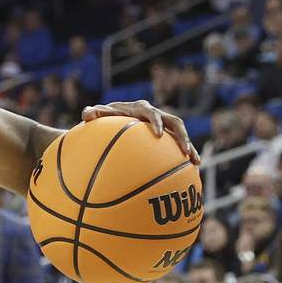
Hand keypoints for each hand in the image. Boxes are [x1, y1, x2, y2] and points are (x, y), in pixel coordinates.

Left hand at [80, 101, 198, 164]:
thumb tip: (86, 113)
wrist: (114, 120)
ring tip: (196, 162)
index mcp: (140, 109)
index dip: (156, 122)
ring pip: (181, 135)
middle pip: (174, 122)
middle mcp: (155, 115)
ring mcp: (162, 126)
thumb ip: (93, 114)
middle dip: (182, 136)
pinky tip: (192, 173)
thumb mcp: (97, 115)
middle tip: (185, 151)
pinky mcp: (165, 138)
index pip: (151, 113)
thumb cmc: (104, 118)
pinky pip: (177, 147)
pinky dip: (185, 158)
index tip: (158, 135)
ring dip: (189, 147)